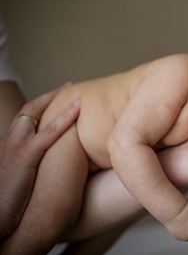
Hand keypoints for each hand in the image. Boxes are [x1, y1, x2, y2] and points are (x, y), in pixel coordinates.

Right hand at [0, 84, 80, 237]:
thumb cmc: (5, 203)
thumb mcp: (16, 179)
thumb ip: (28, 167)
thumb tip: (45, 165)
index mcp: (7, 146)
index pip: (24, 119)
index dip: (40, 107)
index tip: (55, 98)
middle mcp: (9, 141)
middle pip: (29, 109)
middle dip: (49, 95)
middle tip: (68, 87)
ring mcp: (16, 147)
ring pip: (38, 114)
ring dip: (58, 100)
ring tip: (76, 93)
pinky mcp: (25, 157)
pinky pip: (49, 132)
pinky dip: (64, 118)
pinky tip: (78, 109)